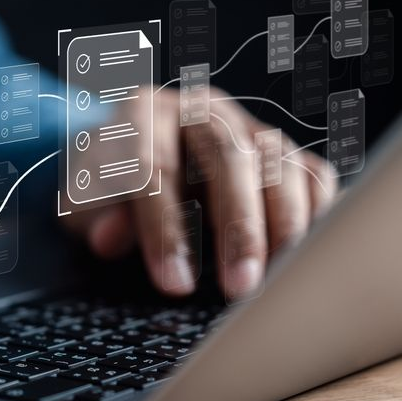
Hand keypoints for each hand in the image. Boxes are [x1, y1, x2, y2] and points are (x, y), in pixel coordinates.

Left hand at [75, 87, 335, 300]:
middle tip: (240, 289)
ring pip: (279, 165)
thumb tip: (107, 238)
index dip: (165, 228)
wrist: (132, 156)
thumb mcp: (83, 201)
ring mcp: (247, 127)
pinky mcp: (283, 152)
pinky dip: (318, 215)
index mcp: (142, 112)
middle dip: (237, 227)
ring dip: (284, 228)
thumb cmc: (107, 186)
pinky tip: (310, 257)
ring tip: (278, 282)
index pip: (155, 167)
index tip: (173, 283)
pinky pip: (313, 177)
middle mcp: (201, 111)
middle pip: (228, 158)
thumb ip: (93, 216)